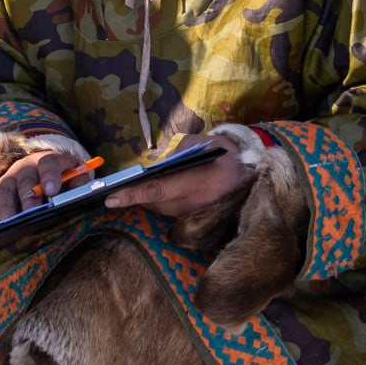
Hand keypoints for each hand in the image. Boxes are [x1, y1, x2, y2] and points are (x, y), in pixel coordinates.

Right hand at [0, 150, 87, 234]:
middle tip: (30, 215)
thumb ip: (79, 184)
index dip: (49, 176)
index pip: (48, 163)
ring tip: (9, 228)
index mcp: (46, 161)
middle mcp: (23, 169)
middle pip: (24, 181)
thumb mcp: (75, 175)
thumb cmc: (62, 177)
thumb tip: (78, 197)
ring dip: (6, 211)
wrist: (43, 168)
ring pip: (3, 194)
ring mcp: (7, 183)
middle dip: (28, 199)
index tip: (51, 191)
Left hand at [103, 134, 252, 218]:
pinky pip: (173, 213)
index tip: (111, 199)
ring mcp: (198, 215)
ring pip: (162, 210)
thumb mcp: (200, 143)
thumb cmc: (225, 153)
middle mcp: (195, 204)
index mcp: (196, 182)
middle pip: (155, 203)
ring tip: (143, 185)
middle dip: (137, 194)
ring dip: (151, 198)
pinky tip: (164, 191)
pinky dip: (164, 202)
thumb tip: (153, 165)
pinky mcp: (200, 221)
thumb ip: (174, 153)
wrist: (255, 173)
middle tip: (122, 185)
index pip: (156, 191)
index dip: (132, 195)